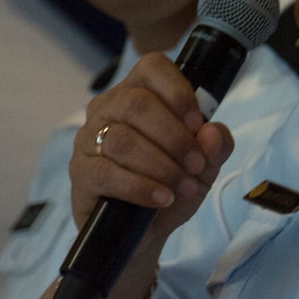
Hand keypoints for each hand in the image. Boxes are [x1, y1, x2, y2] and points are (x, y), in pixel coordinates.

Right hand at [76, 53, 234, 229]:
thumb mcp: (205, 166)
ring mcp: (89, 139)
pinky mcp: (81, 172)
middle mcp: (109, 108)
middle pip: (137, 104)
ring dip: (162, 165)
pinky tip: (162, 198)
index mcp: (139, 92)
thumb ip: (217, 146)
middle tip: (196, 165)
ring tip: (184, 187)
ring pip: (123, 140)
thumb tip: (212, 133)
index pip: (152, 67)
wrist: (146, 231)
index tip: (198, 124)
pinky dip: (141, 187)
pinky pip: (107, 173)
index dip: (178, 92)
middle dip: (175, 137)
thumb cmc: (172, 185)